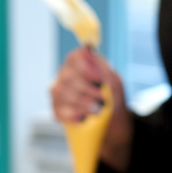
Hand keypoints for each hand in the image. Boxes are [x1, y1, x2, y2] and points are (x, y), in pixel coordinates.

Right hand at [50, 47, 132, 170]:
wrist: (111, 119)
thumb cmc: (111, 96)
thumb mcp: (114, 81)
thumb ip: (102, 68)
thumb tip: (89, 54)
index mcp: (79, 62)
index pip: (75, 58)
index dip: (85, 68)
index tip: (98, 79)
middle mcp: (65, 74)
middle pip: (67, 76)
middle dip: (86, 90)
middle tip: (101, 100)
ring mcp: (58, 91)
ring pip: (60, 93)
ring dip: (81, 103)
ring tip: (96, 110)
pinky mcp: (56, 108)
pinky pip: (58, 110)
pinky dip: (73, 115)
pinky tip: (84, 117)